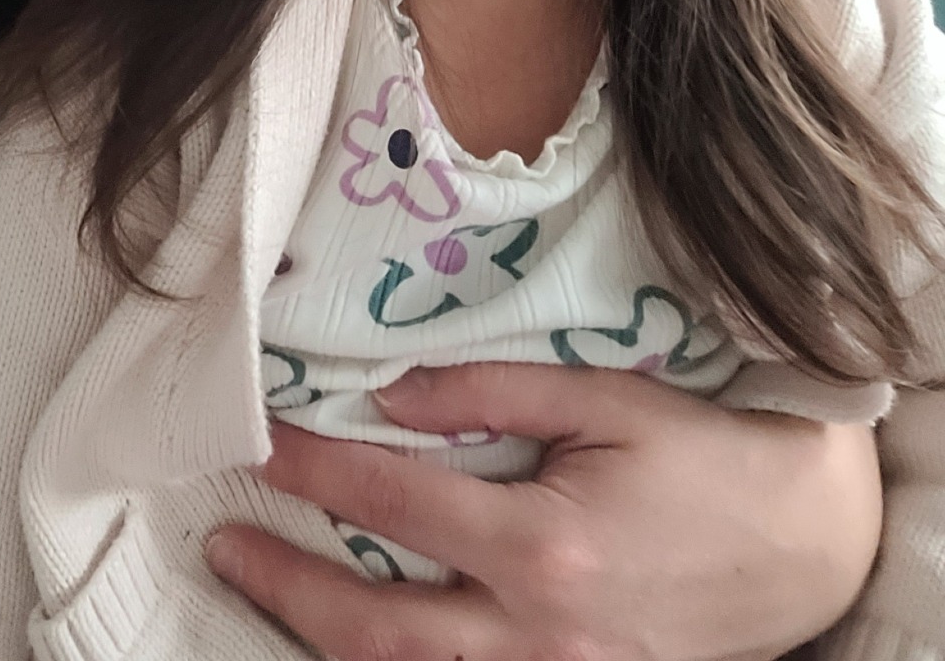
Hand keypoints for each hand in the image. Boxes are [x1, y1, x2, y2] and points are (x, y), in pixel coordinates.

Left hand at [206, 361, 881, 660]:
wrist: (807, 544)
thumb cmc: (706, 459)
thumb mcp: (605, 401)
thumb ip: (490, 396)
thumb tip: (389, 396)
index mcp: (543, 548)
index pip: (392, 507)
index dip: (314, 472)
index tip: (260, 442)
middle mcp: (538, 635)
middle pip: (374, 627)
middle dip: (286, 585)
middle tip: (226, 539)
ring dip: (323, 642)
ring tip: (264, 593)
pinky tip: (353, 641)